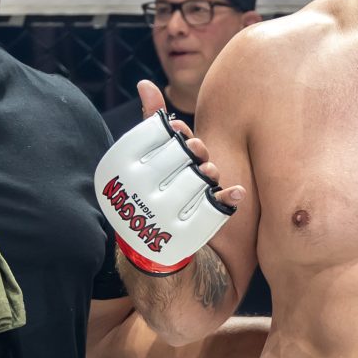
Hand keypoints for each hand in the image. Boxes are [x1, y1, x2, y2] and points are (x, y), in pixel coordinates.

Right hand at [97, 80, 245, 275]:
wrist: (163, 274)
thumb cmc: (158, 208)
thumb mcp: (151, 166)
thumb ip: (150, 127)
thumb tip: (146, 84)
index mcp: (122, 174)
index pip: (156, 139)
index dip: (180, 137)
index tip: (189, 141)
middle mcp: (134, 197)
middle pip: (179, 157)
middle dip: (198, 155)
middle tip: (204, 164)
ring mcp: (156, 221)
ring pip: (194, 181)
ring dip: (210, 177)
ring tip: (212, 182)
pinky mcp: (179, 244)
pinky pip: (210, 212)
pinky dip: (227, 201)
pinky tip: (235, 194)